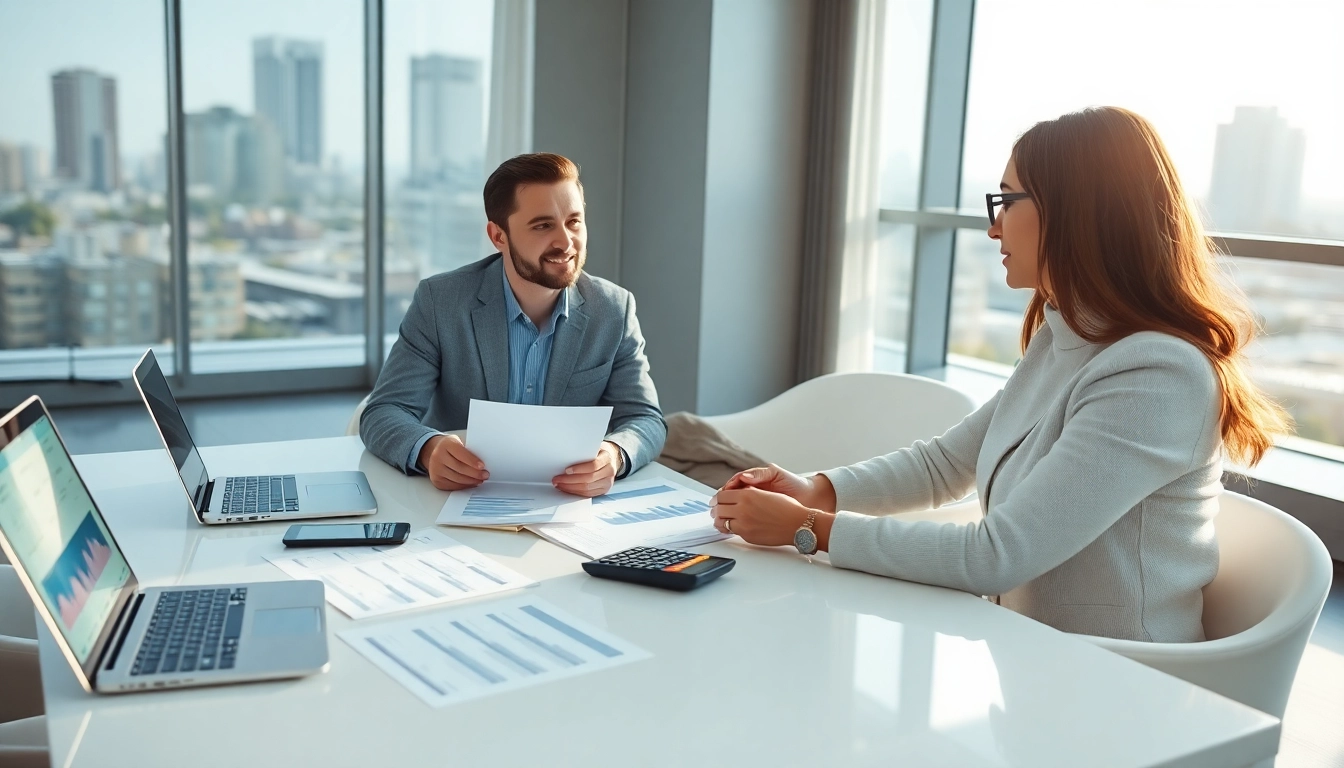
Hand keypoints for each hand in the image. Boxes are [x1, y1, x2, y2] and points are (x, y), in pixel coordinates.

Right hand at [419, 434, 487, 490]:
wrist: (435, 452)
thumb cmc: (451, 447)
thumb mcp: (459, 441)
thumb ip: (469, 449)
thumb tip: (485, 460)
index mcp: (446, 444)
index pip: (460, 453)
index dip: (472, 460)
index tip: (482, 466)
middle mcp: (438, 456)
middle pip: (459, 467)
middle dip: (474, 473)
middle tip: (485, 475)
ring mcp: (435, 469)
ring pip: (456, 478)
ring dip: (471, 481)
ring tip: (480, 480)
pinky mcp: (436, 480)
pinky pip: (452, 486)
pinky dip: (464, 486)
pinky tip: (472, 483)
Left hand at [553, 441, 622, 496]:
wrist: (611, 459)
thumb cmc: (599, 452)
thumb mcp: (594, 447)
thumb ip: (583, 452)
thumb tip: (564, 457)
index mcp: (607, 458)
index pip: (593, 466)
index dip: (579, 469)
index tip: (566, 470)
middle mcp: (609, 471)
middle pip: (588, 479)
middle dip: (570, 480)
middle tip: (557, 479)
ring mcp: (607, 482)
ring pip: (587, 489)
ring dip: (570, 488)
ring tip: (559, 484)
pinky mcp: (603, 490)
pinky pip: (588, 494)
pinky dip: (576, 492)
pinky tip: (567, 489)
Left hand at [710, 486, 827, 548]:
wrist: (798, 524)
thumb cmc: (787, 508)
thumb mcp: (765, 493)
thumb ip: (749, 493)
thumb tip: (737, 495)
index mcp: (748, 494)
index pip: (722, 495)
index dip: (718, 498)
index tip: (717, 500)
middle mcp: (743, 507)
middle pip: (718, 508)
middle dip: (716, 509)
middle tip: (715, 510)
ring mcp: (744, 523)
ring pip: (721, 521)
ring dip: (719, 520)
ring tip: (720, 520)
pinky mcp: (747, 535)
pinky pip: (731, 531)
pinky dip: (728, 529)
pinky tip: (730, 528)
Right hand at [721, 464, 835, 512]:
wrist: (810, 496)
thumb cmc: (794, 484)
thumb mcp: (777, 474)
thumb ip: (760, 474)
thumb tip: (744, 476)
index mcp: (755, 480)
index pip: (734, 483)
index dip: (727, 488)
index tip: (722, 493)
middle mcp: (754, 491)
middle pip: (731, 495)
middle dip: (722, 499)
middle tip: (716, 505)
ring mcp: (757, 501)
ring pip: (736, 505)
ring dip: (727, 509)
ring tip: (722, 513)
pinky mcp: (761, 511)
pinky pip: (745, 515)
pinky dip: (738, 518)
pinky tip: (734, 521)